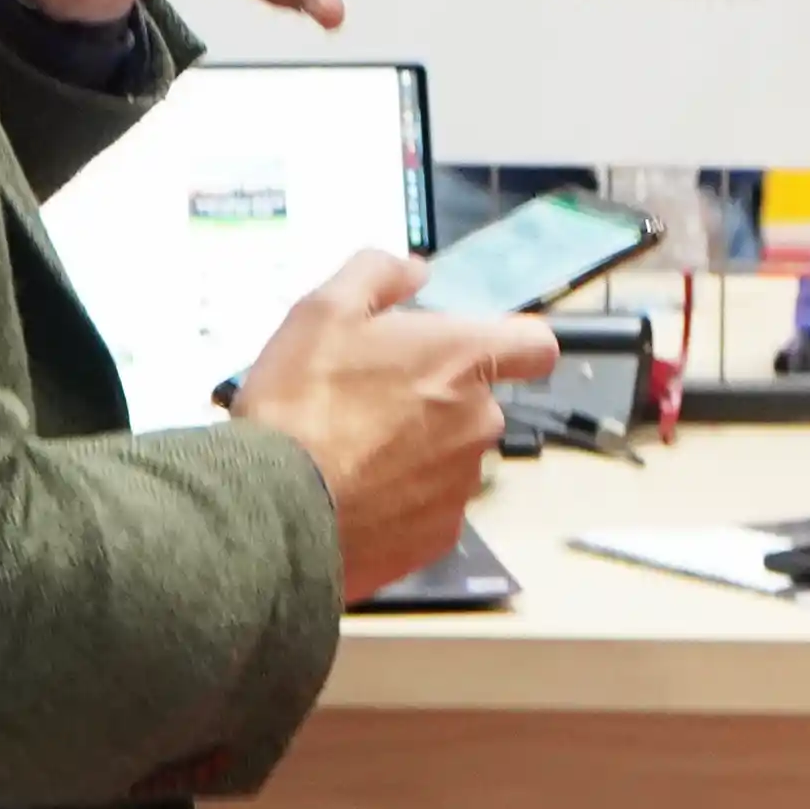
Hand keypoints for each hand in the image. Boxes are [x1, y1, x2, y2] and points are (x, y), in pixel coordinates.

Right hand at [230, 251, 559, 600]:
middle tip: (368, 404)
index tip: (478, 352)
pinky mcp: (440, 536)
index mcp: (462, 360)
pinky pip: (430, 509)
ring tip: (351, 455)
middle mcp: (479, 422)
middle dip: (434, 402)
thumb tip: (415, 272)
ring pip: (450, 459)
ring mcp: (463, 485)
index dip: (513, 346)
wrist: (274, 509)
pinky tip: (354, 498)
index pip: (535, 346)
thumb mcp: (322, 311)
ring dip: (416, 454)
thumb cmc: (301, 402)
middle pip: (476, 405)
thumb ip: (377, 276)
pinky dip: (401, 503)